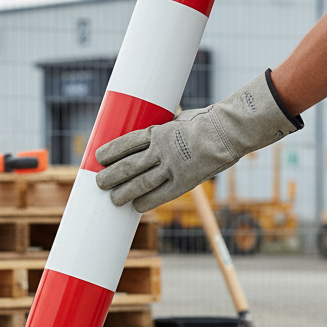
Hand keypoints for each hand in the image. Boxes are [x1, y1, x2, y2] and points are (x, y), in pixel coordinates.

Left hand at [95, 71, 300, 211]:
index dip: (111, 151)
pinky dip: (146, 202)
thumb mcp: (180, 119)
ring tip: (112, 198)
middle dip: (111, 175)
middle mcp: (161, 150)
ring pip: (141, 182)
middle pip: (129, 165)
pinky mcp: (184, 181)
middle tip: (98, 182)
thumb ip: (164, 128)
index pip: (127, 142)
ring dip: (123, 192)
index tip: (97, 157)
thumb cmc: (205, 122)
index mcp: (158, 131)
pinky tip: (135, 207)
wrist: (229, 132)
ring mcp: (172, 166)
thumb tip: (153, 130)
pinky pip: (160, 195)